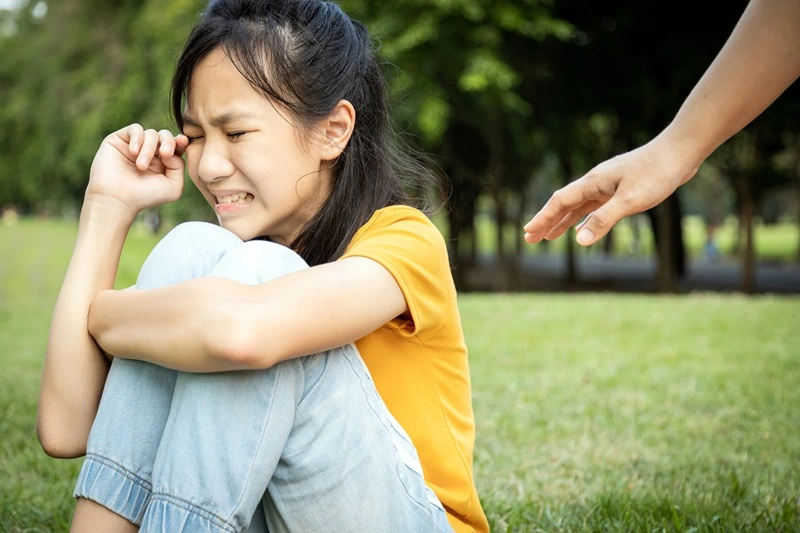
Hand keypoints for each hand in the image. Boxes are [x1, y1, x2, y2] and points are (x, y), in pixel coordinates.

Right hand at [85, 124, 190, 217]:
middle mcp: (149, 152)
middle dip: (169, 142)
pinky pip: (135, 129)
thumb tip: (171, 151)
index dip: (181, 142)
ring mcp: (135, 145)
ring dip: (150, 149)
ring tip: (142, 166)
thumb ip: (179, 166)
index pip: (176, 146)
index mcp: (163, 162)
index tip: (183, 142)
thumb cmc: (145, 196)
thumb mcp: (173, 186)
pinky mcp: (119, 140)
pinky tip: (133, 152)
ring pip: (151, 134)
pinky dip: (138, 138)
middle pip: (165, 136)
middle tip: (166, 154)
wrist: (118, 198)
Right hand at [523, 136, 698, 245]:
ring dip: (563, 221)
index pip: (560, 202)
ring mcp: (608, 184)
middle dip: (547, 221)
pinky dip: (583, 217)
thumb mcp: (630, 201)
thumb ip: (603, 220)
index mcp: (593, 182)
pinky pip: (593, 205)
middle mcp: (596, 182)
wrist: (681, 150)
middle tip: (530, 238)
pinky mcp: (620, 187)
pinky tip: (582, 225)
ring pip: (579, 205)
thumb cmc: (657, 173)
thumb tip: (578, 241)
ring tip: (550, 235)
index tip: (528, 233)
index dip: (543, 219)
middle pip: (564, 204)